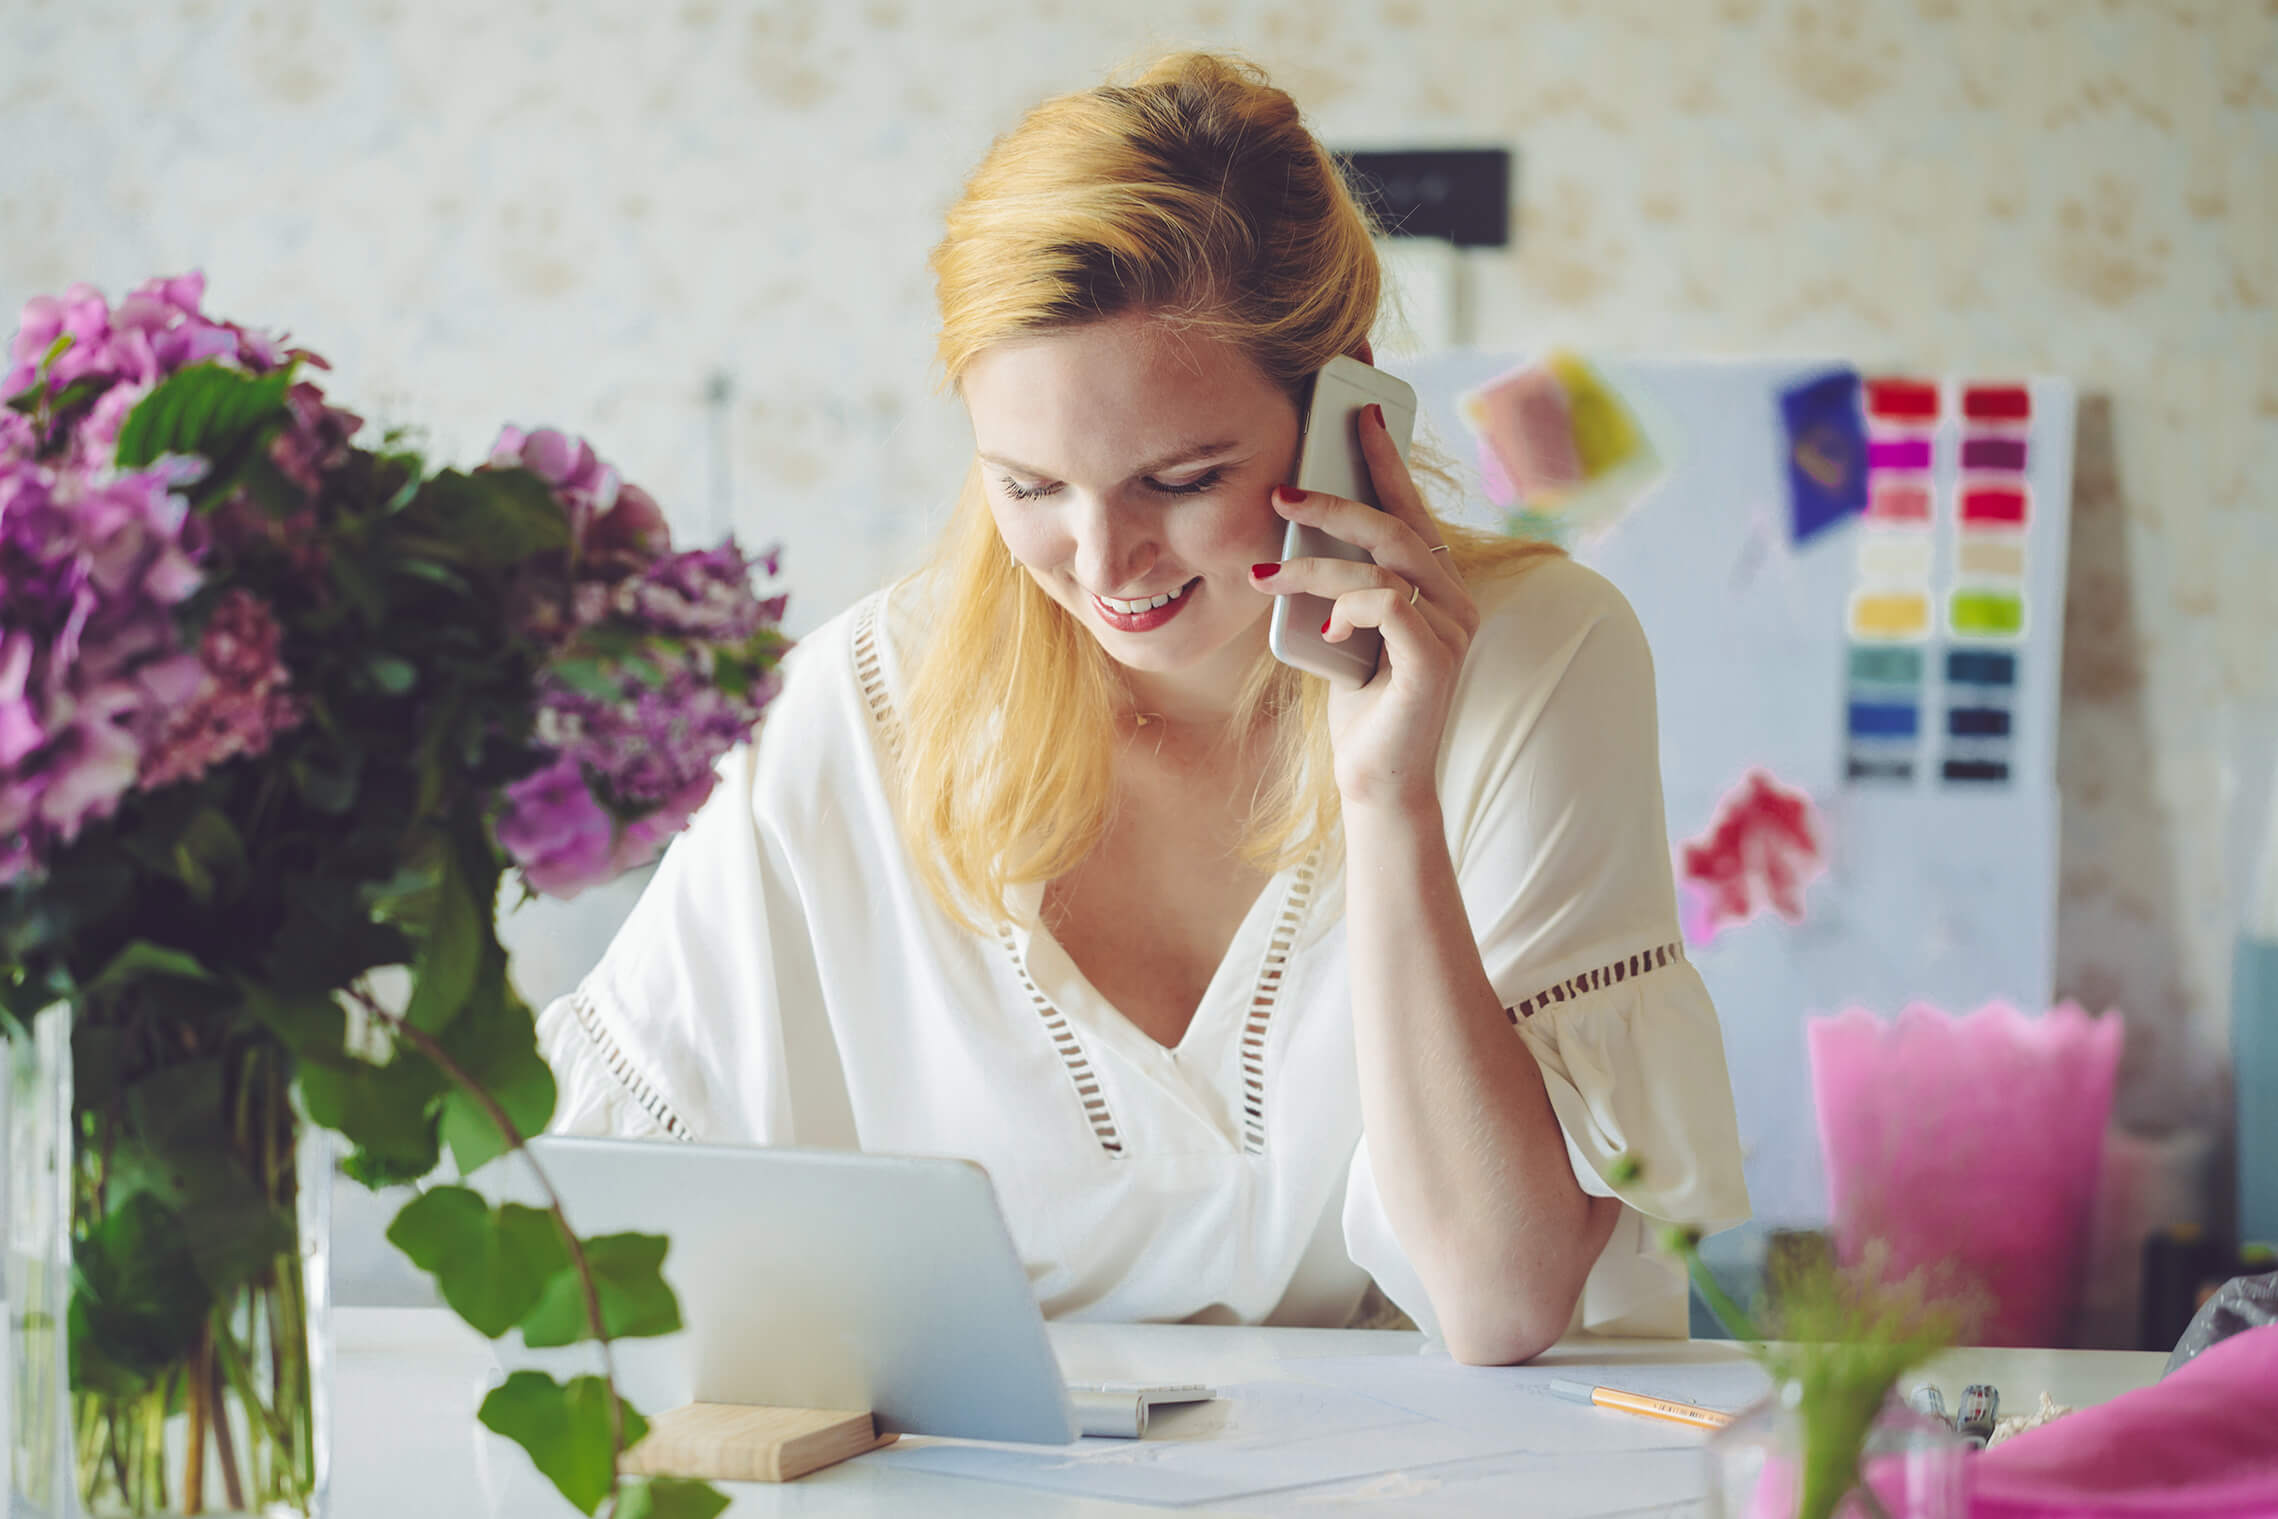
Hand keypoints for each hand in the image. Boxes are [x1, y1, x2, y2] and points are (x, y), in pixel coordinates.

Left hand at [1250, 404, 1479, 813]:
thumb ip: (1337, 577)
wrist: (1376, 778)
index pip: (1411, 507)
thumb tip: (1293, 522)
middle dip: (1338, 499)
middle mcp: (1455, 598)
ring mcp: (1451, 630)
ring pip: (1384, 565)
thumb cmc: (1356, 699)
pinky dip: (1348, 610)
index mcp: (1437, 582)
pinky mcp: (1435, 662)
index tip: (1359, 413)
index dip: (1386, 459)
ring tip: (1266, 574)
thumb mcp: (1339, 622)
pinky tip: (1327, 634)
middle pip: (1398, 525)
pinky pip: (1388, 607)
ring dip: (1316, 565)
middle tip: (1282, 491)